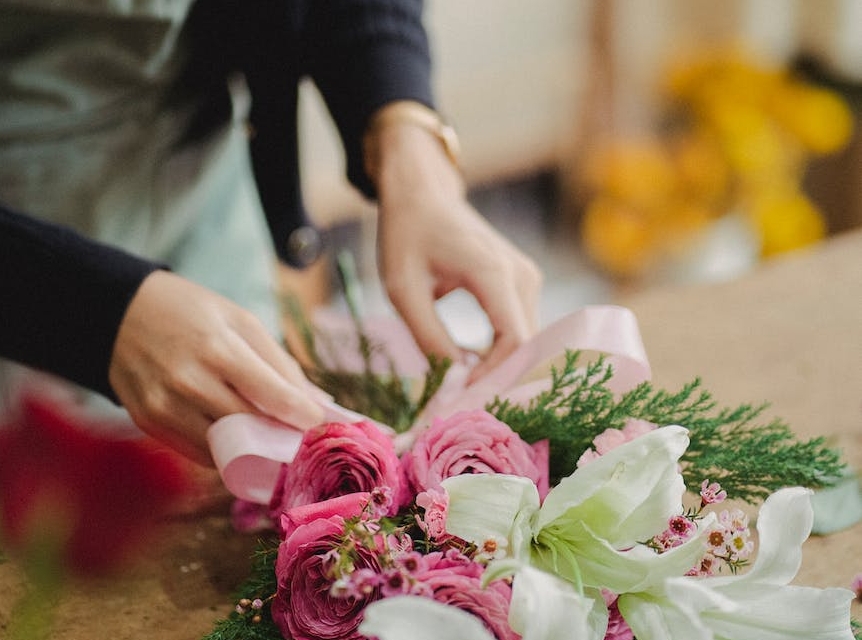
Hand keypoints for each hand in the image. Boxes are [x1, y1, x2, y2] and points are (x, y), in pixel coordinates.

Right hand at [109, 270, 324, 464]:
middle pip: (252, 426)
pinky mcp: (148, 423)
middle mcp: (189, 382)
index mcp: (218, 348)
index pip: (273, 396)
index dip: (304, 416)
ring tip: (269, 436)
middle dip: (282, 434)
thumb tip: (317, 401)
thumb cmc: (191, 313)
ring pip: (225, 448)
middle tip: (301, 434)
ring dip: (253, 447)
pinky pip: (197, 453)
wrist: (119, 313)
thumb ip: (279, 362)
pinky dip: (222, 450)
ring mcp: (165, 407)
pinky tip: (234, 436)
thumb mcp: (240, 321)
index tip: (323, 424)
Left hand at [368, 105, 542, 381]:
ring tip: (466, 386)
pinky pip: (519, 327)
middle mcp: (520, 276)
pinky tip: (474, 366)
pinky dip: (501, 351)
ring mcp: (525, 278)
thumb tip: (456, 378)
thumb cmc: (407, 235)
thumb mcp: (403, 289)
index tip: (464, 393)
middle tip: (465, 402)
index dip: (494, 375)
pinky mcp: (520, 283)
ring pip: (526, 339)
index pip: (515, 339)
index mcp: (492, 272)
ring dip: (501, 366)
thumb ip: (428, 336)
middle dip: (499, 377)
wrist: (422, 195)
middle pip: (527, 344)